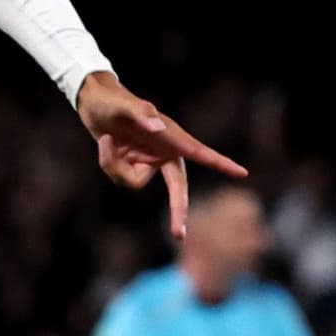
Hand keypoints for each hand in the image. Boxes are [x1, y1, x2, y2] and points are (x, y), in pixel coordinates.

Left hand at [76, 72, 244, 239]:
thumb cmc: (110, 99)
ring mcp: (149, 159)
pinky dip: (110, 165)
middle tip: (178, 235)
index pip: (199, 152)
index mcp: (170, 136)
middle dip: (177, 210)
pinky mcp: (134, 164)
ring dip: (116, 166)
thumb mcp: (121, 106)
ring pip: (136, 182)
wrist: (93, 100)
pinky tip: (106, 145)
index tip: (242, 173)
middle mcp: (164, 150)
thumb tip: (159, 129)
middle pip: (178, 187)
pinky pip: (123, 178)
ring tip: (106, 140)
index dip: (221, 164)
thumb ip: (142, 114)